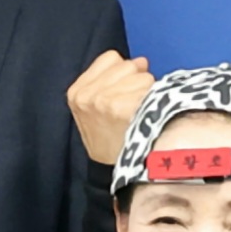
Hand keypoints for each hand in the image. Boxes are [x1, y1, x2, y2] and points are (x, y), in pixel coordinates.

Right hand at [67, 50, 155, 165]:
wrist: (112, 173)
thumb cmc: (109, 139)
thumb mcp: (96, 108)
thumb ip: (113, 79)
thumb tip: (142, 61)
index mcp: (76, 92)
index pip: (110, 58)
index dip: (123, 72)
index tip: (123, 91)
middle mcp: (86, 94)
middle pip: (127, 65)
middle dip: (136, 81)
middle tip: (132, 106)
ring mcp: (102, 100)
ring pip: (141, 76)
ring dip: (147, 92)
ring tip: (139, 113)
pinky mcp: (120, 108)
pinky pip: (149, 89)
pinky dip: (154, 101)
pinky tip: (146, 116)